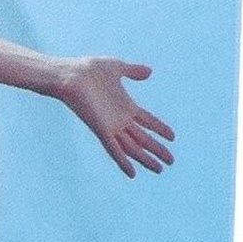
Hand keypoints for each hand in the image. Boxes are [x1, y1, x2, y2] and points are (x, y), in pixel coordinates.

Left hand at [54, 57, 174, 176]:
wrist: (69, 75)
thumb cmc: (88, 69)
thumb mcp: (116, 67)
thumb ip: (132, 71)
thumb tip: (149, 72)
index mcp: (125, 105)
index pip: (147, 121)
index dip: (160, 128)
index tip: (173, 137)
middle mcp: (119, 119)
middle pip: (142, 138)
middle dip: (157, 149)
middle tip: (171, 161)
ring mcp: (110, 126)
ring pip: (132, 148)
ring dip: (145, 159)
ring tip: (160, 170)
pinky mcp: (100, 130)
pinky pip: (113, 149)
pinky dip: (122, 161)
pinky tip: (132, 174)